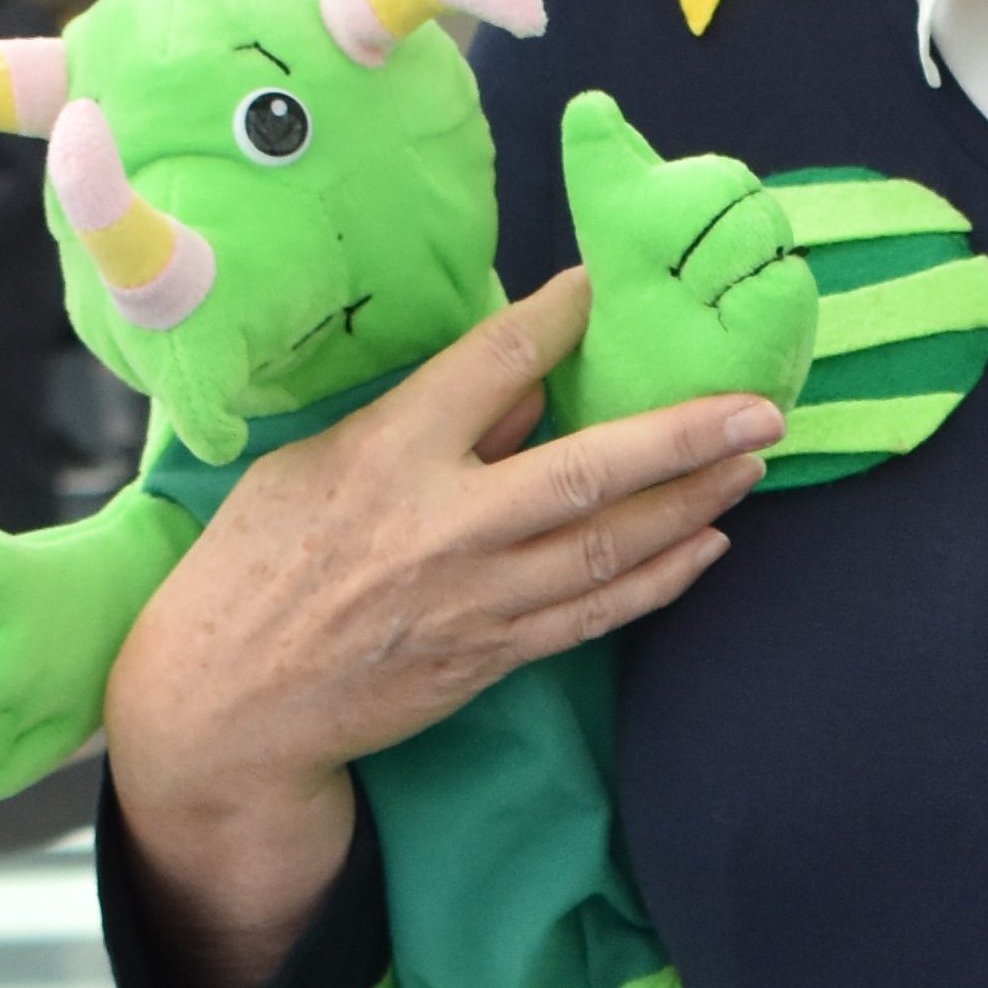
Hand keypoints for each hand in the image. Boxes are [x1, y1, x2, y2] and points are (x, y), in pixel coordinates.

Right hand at [104, 259, 779, 987]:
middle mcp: (442, 525)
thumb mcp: (313, 463)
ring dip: (694, 503)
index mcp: (386, 453)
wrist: (229, 703)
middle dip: (685, 434)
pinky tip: (708, 544)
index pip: (494, 363)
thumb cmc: (259, 566)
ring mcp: (476, 599)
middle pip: (589, 468)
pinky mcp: (493, 656)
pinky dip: (662, 579)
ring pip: (613, 547)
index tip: (606, 283)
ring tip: (752, 462)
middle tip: (758, 406)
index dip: (559, 317)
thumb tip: (521, 384)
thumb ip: (421, 422)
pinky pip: (600, 614)